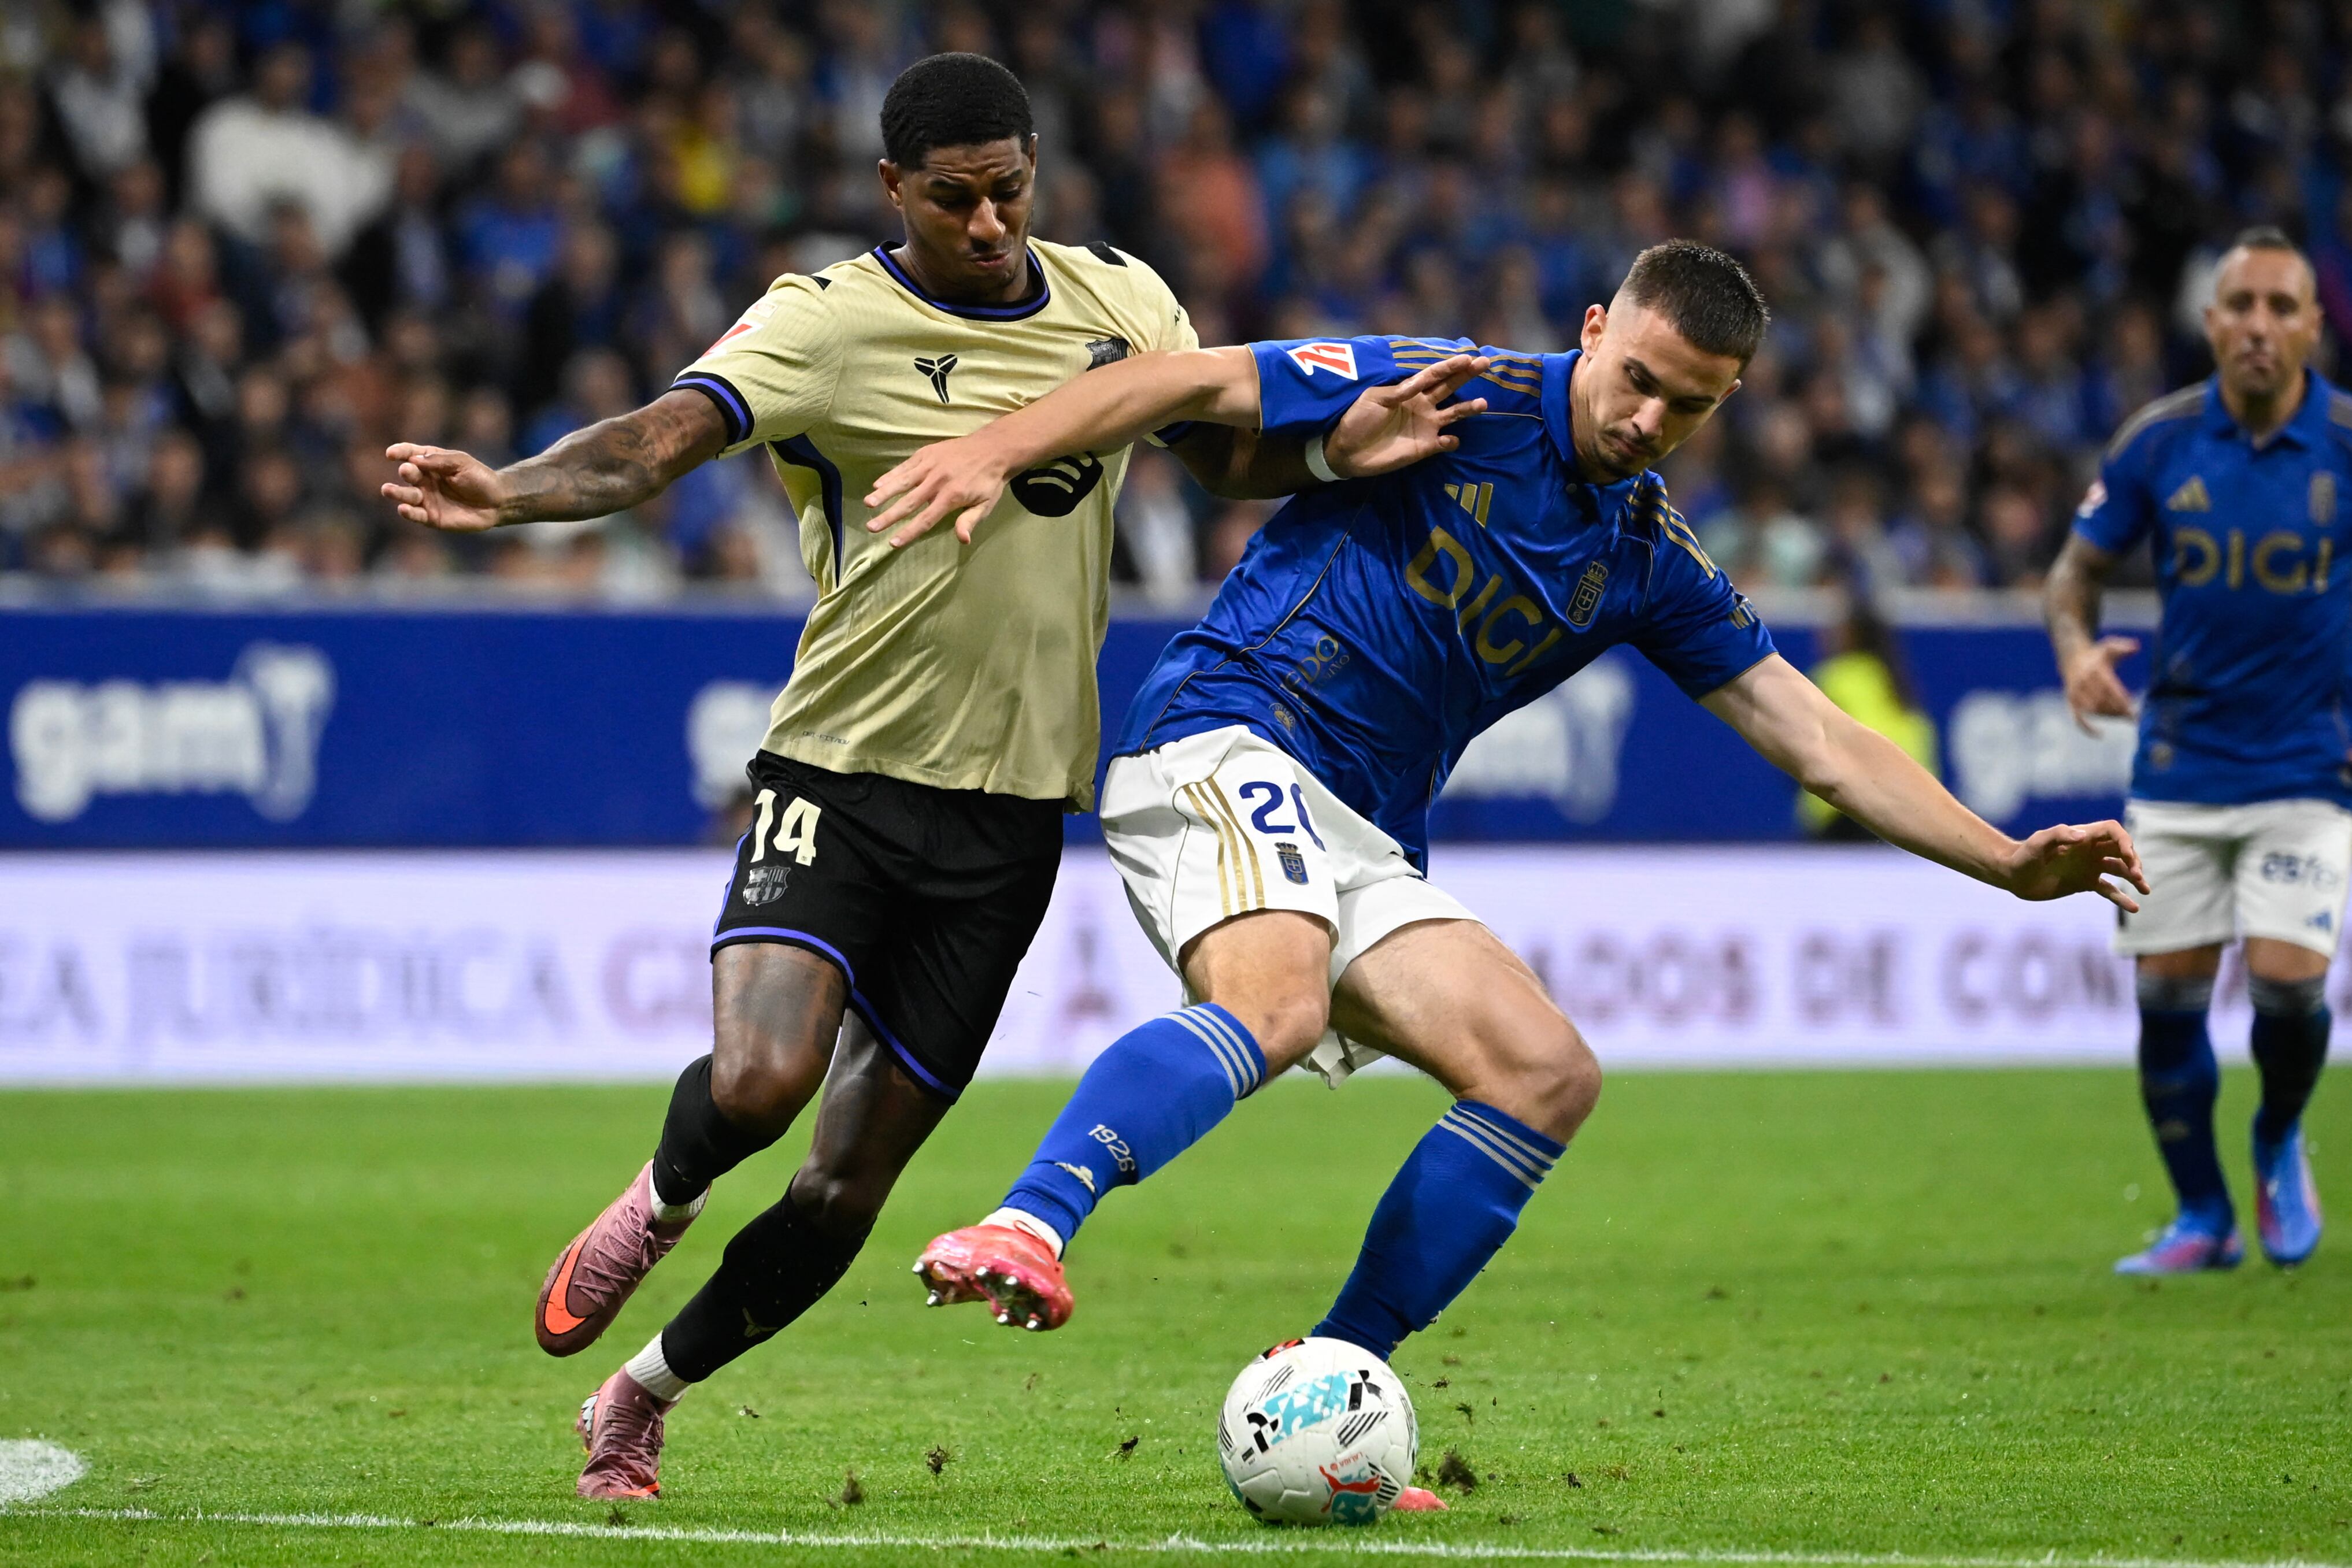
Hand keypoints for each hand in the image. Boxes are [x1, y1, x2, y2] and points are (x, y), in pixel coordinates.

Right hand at [381, 444, 505, 531]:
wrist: (497, 501)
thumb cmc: (480, 478)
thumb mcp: (461, 463)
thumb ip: (438, 460)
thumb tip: (413, 459)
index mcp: (431, 463)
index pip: (410, 454)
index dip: (399, 452)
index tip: (391, 454)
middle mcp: (425, 480)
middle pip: (407, 475)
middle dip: (405, 472)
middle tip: (408, 472)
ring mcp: (427, 499)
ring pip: (406, 496)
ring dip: (396, 493)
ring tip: (388, 490)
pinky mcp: (432, 517)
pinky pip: (416, 515)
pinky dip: (408, 513)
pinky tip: (403, 509)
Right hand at [863, 435, 1009, 548]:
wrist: (993, 448)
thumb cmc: (989, 480)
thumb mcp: (986, 504)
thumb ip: (970, 520)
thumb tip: (962, 540)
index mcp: (952, 496)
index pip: (926, 519)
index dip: (909, 532)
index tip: (893, 543)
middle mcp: (938, 481)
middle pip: (909, 502)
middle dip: (889, 516)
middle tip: (871, 527)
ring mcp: (930, 465)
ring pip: (903, 482)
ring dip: (884, 493)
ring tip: (868, 504)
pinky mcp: (926, 453)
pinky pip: (905, 466)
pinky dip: (891, 475)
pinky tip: (877, 484)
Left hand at [1325, 355, 1490, 478]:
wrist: (1346, 450)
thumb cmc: (1357, 419)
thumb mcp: (1374, 398)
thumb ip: (1398, 391)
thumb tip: (1418, 383)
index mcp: (1409, 391)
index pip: (1434, 375)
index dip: (1450, 366)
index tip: (1468, 357)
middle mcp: (1422, 406)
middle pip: (1449, 388)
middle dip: (1466, 376)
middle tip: (1485, 363)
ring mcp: (1425, 427)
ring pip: (1453, 415)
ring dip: (1468, 409)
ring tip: (1482, 404)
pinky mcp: (1423, 448)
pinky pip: (1443, 443)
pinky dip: (1450, 441)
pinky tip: (1450, 439)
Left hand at [2002, 819, 2147, 911]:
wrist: (2013, 876)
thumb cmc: (2023, 856)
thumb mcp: (2037, 842)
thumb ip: (2058, 835)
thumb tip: (2082, 835)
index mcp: (2082, 837)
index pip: (2112, 831)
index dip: (2124, 840)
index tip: (2127, 855)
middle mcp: (2090, 850)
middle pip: (2121, 850)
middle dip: (2133, 861)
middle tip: (2137, 876)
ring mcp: (2089, 867)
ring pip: (2120, 870)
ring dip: (2134, 878)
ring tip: (2145, 890)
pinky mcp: (2085, 884)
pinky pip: (2109, 890)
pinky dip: (2121, 898)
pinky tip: (2134, 908)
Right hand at [2061, 635, 2138, 733]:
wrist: (2072, 657)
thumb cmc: (2097, 654)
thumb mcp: (2109, 646)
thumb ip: (2123, 646)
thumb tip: (2136, 647)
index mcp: (2095, 669)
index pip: (2111, 690)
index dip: (2123, 703)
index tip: (2134, 713)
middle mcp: (2083, 682)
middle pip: (2103, 703)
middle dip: (2119, 712)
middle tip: (2132, 717)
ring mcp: (2075, 693)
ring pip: (2094, 711)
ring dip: (2109, 717)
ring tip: (2123, 718)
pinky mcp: (2070, 701)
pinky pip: (2077, 718)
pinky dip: (2087, 728)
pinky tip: (2101, 734)